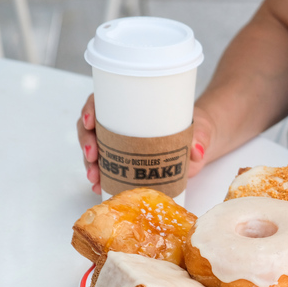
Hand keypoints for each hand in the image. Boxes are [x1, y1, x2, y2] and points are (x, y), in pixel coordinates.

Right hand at [77, 94, 212, 193]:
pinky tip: (98, 186)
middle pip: (91, 127)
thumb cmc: (196, 128)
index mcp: (133, 106)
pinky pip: (105, 168)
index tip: (90, 121)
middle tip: (92, 156)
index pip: (102, 100)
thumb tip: (197, 151)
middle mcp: (121, 123)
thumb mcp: (201, 128)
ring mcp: (121, 144)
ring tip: (94, 177)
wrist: (200, 144)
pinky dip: (99, 177)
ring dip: (89, 163)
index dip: (90, 109)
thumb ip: (201, 138)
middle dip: (86, 141)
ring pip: (94, 149)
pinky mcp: (126, 163)